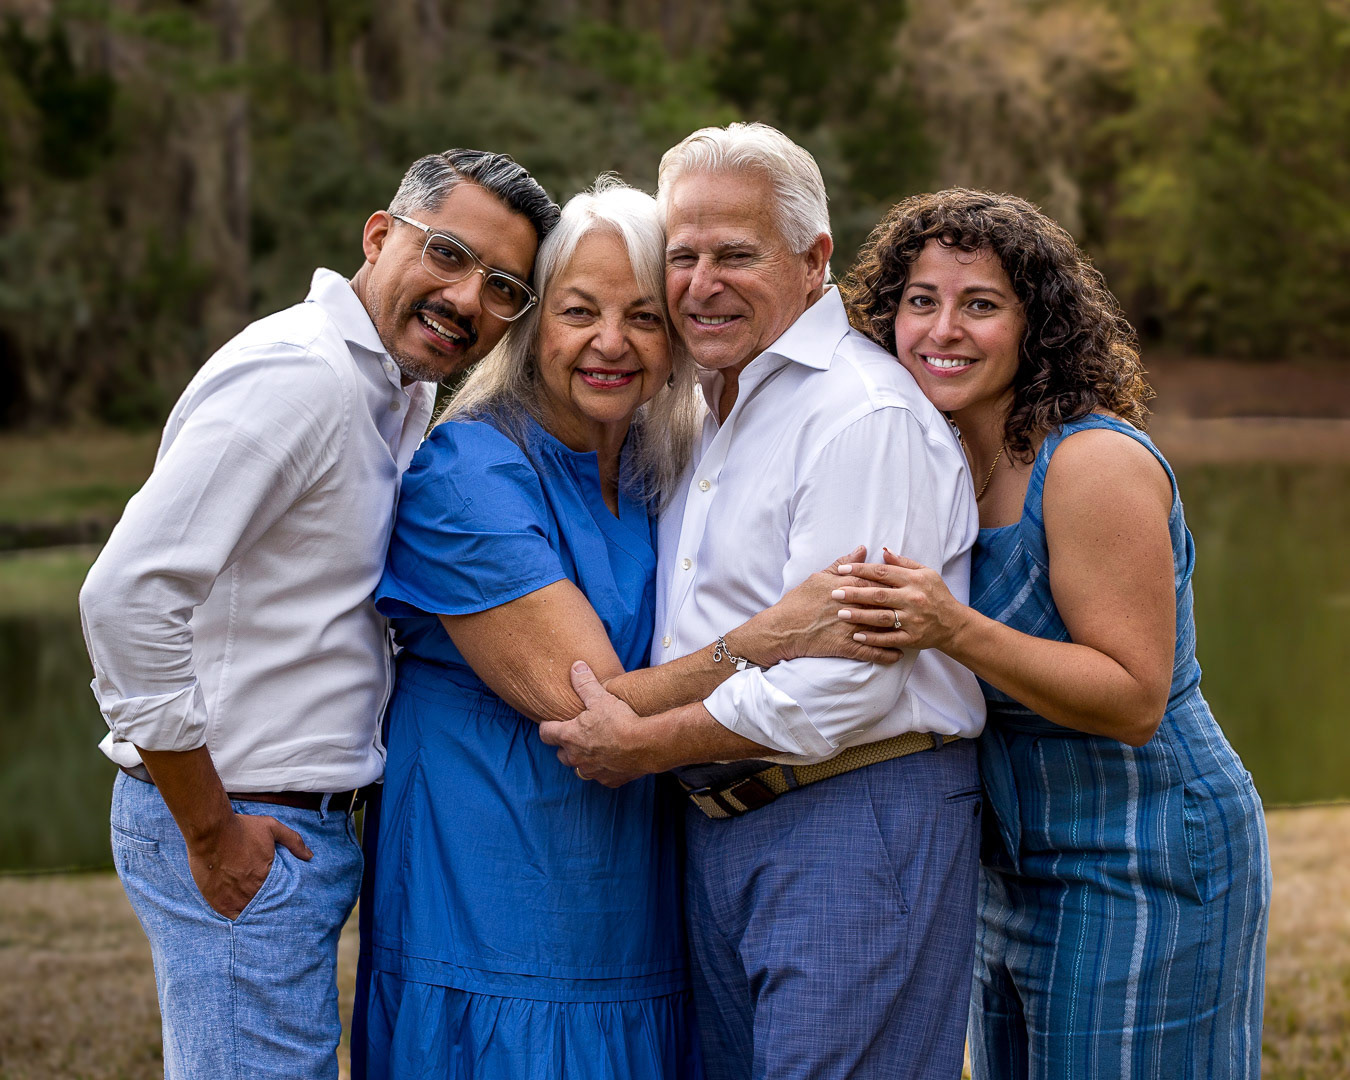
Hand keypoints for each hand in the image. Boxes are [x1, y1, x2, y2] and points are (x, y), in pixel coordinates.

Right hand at [186, 812, 311, 919]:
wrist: (211, 832)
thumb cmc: (241, 828)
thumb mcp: (272, 827)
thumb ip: (293, 840)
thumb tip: (310, 856)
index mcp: (268, 875)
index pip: (281, 893)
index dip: (281, 895)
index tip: (281, 894)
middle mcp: (254, 890)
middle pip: (266, 904)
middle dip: (268, 903)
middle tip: (269, 903)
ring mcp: (236, 898)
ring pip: (251, 912)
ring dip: (254, 910)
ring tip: (256, 908)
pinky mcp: (219, 903)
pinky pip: (233, 918)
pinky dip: (238, 916)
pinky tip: (241, 913)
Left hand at [538, 662, 654, 787]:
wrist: (646, 745)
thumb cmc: (620, 721)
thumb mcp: (600, 697)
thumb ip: (585, 683)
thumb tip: (576, 667)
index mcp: (569, 737)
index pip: (546, 733)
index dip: (546, 726)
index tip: (551, 722)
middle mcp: (576, 757)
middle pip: (561, 754)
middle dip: (565, 745)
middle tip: (576, 735)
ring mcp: (592, 771)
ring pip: (580, 767)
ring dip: (583, 759)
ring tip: (595, 748)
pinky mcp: (609, 780)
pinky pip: (601, 776)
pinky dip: (604, 769)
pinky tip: (614, 759)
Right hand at [738, 546, 904, 665]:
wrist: (782, 629)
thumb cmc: (798, 602)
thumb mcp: (818, 577)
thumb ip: (843, 564)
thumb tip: (862, 549)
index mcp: (846, 586)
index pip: (877, 581)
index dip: (893, 583)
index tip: (905, 584)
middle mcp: (851, 606)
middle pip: (884, 603)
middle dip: (902, 605)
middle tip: (917, 607)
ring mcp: (850, 627)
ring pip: (882, 628)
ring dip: (899, 631)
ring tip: (913, 631)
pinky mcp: (846, 646)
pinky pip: (871, 652)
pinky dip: (887, 654)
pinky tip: (898, 655)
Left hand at [830, 548, 970, 653]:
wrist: (953, 623)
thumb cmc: (936, 594)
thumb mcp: (925, 573)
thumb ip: (903, 563)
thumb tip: (883, 551)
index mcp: (914, 580)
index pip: (883, 572)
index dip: (861, 570)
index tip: (842, 570)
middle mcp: (913, 599)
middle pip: (879, 595)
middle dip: (855, 593)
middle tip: (834, 592)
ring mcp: (913, 620)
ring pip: (882, 617)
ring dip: (860, 615)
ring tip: (841, 613)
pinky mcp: (912, 638)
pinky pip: (889, 638)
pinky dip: (872, 639)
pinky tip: (856, 636)